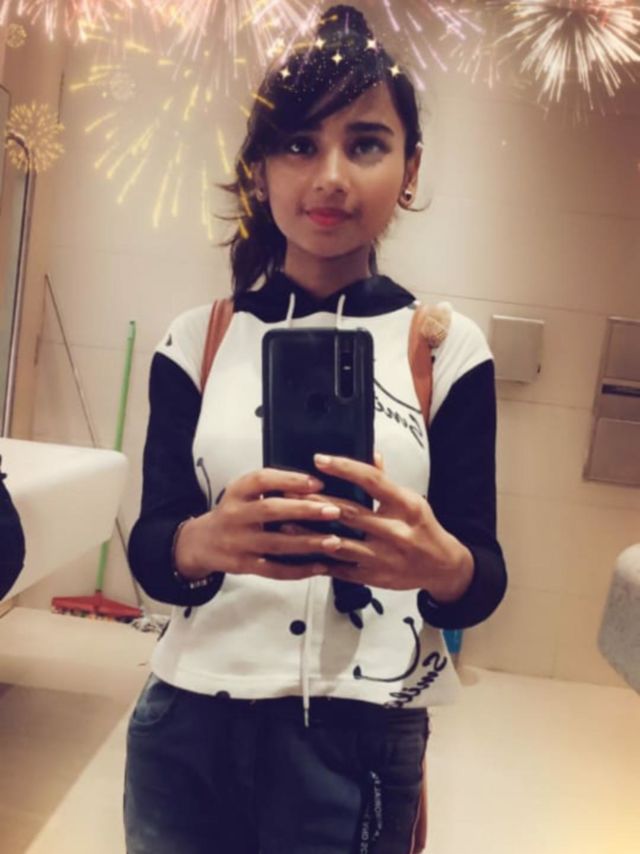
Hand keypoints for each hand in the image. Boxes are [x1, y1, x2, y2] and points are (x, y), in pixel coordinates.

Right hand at [173, 468, 345, 582]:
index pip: (262, 479)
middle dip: (304, 510)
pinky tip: (320, 565)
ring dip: (308, 543)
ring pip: (276, 544)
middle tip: (333, 510)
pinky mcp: (243, 565)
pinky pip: (274, 569)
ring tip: (334, 541)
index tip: (317, 482)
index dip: (290, 480)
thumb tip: (315, 484)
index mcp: (237, 491)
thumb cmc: (234, 513)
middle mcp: (235, 515)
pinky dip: (299, 570)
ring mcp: (238, 542)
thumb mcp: (244, 493)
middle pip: (271, 510)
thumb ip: (272, 488)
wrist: (202, 542)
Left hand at [281, 452, 473, 601]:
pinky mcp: (375, 577)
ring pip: (340, 543)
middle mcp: (397, 531)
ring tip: (285, 524)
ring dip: (310, 534)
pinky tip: (301, 552)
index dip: (344, 468)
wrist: (443, 567)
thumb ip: (386, 481)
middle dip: (316, 502)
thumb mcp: (412, 501)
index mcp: (407, 506)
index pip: (372, 481)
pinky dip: (320, 559)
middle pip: (350, 512)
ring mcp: (385, 557)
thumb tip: (370, 454)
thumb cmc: (423, 528)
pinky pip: (341, 568)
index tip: (319, 460)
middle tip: (289, 492)